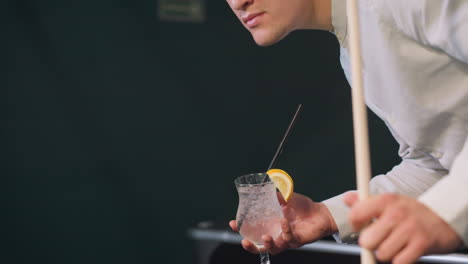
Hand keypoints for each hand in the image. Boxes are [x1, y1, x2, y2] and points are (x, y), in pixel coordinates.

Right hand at [229, 192, 337, 254]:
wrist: (321, 212)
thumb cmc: (302, 207)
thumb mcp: (286, 198)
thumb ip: (276, 195)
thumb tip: (266, 187)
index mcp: (270, 226)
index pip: (252, 231)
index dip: (241, 229)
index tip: (232, 223)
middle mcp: (276, 235)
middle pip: (260, 247)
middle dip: (250, 246)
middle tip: (244, 241)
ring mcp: (286, 240)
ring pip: (274, 249)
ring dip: (268, 244)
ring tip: (265, 236)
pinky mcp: (297, 241)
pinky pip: (289, 238)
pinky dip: (286, 229)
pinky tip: (285, 220)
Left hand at [345, 192, 461, 263]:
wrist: (444, 218)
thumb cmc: (412, 212)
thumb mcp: (389, 202)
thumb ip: (366, 202)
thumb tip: (347, 199)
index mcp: (386, 201)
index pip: (357, 213)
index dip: (354, 224)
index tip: (359, 227)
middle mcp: (397, 214)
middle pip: (367, 240)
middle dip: (370, 244)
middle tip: (378, 239)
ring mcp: (409, 229)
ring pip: (382, 254)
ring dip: (386, 253)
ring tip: (393, 245)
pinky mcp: (421, 245)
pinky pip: (399, 262)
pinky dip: (399, 260)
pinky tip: (403, 252)